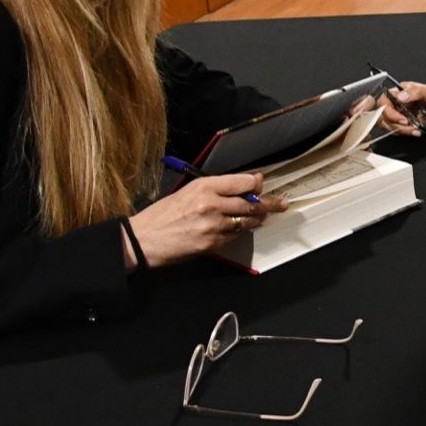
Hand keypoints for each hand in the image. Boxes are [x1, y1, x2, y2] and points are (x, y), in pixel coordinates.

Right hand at [127, 174, 286, 267]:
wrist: (143, 239)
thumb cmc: (162, 214)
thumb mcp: (187, 192)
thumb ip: (215, 188)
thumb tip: (241, 185)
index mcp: (204, 187)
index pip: (242, 181)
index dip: (256, 182)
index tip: (262, 183)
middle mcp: (212, 204)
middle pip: (251, 202)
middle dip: (270, 203)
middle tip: (282, 203)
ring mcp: (213, 226)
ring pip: (247, 221)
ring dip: (258, 219)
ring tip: (266, 216)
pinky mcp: (212, 244)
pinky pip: (235, 236)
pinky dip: (241, 231)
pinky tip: (244, 228)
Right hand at [380, 72, 425, 133]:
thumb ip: (416, 92)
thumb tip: (401, 96)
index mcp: (401, 91)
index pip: (383, 101)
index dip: (388, 112)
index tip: (402, 118)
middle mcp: (399, 102)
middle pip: (382, 115)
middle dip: (394, 123)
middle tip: (408, 125)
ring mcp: (402, 113)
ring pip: (388, 125)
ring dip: (399, 130)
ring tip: (414, 129)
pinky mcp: (407, 123)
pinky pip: (397, 130)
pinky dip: (405, 133)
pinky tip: (416, 131)